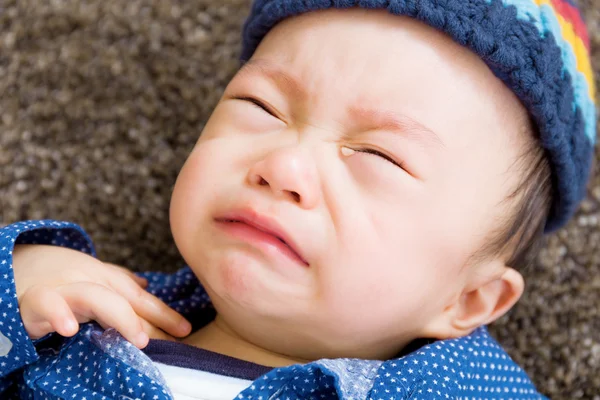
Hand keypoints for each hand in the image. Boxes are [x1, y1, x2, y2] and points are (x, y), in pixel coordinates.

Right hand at [13, 244, 191, 347]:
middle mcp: (88, 280)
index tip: (186, 330)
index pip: (140, 297)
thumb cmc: (56, 275)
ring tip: (138, 339)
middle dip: (149, 318)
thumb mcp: (91, 277)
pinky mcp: (35, 299)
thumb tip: (145, 285)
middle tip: (171, 340)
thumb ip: (118, 283)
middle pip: (124, 297)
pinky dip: (58, 314)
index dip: (165, 313)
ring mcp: (63, 288)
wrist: (11, 263)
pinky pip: (47, 304)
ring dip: (118, 316)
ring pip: (94, 296)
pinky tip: (69, 329)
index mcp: (104, 279)